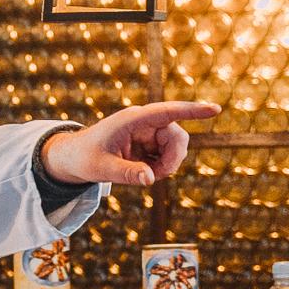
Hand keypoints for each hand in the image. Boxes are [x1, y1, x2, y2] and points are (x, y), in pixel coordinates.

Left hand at [39, 100, 218, 190]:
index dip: (192, 111)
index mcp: (132, 119)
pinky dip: (161, 167)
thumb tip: (151, 179)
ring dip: (167, 164)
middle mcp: (144, 121)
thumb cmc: (84, 158)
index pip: (167, 112)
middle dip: (174, 158)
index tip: (214, 110)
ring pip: (175, 146)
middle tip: (158, 176)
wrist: (73, 158)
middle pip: (177, 135)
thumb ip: (126, 173)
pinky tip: (143, 171)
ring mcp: (148, 131)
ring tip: (143, 175)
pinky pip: (168, 154)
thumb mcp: (102, 168)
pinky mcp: (149, 142)